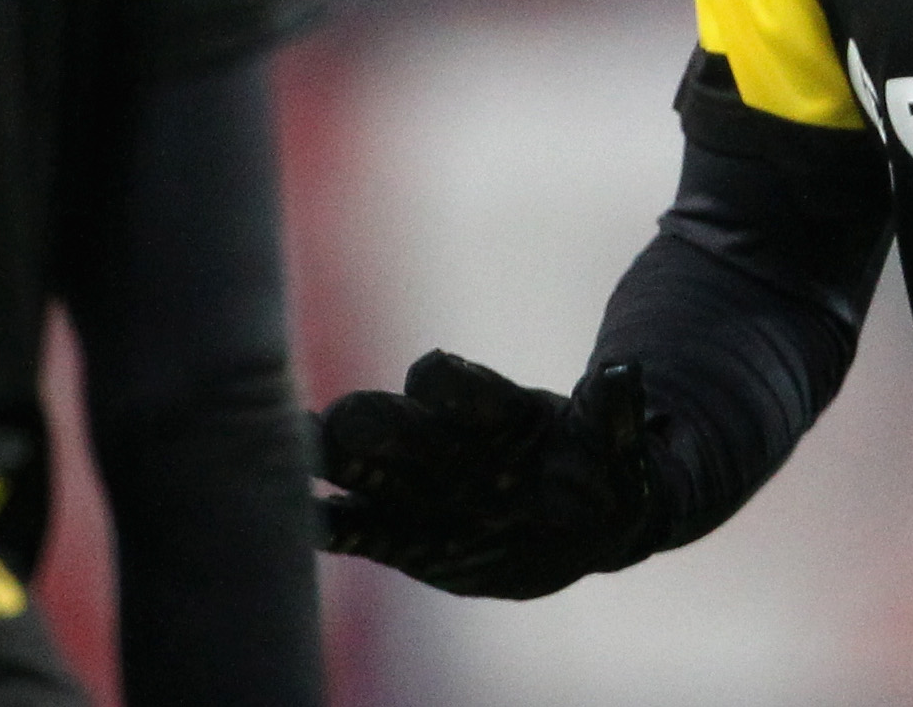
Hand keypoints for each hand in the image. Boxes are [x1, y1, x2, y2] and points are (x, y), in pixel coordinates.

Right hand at [313, 351, 661, 598]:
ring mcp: (415, 488)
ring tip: (287, 457)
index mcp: (491, 411)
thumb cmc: (600, 469)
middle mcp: (443, 441)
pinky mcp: (400, 537)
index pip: (450, 380)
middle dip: (369, 423)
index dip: (445, 380)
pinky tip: (299, 526)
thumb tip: (625, 375)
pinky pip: (354, 529)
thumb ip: (615, 415)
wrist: (582, 520)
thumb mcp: (620, 448)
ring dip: (324, 462)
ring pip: (357, 467)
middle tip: (339, 426)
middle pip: (391, 420)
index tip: (435, 377)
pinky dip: (327, 527)